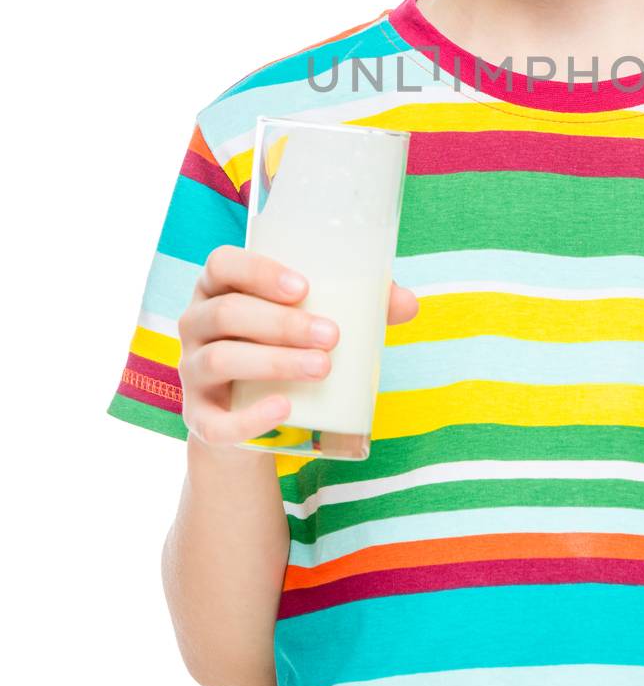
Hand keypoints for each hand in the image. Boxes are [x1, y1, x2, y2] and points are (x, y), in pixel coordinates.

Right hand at [177, 244, 419, 448]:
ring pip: (219, 359)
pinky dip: (249, 418)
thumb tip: (408, 302)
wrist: (252, 419)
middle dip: (281, 323)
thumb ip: (358, 306)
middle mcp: (197, 324)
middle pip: (226, 313)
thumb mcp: (309, 321)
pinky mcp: (199, 418)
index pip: (222, 264)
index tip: (304, 287)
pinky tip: (284, 409)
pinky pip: (213, 422)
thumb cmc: (284, 349)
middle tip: (332, 335)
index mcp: (219, 289)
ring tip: (322, 367)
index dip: (257, 271)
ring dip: (273, 362)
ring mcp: (192, 371)